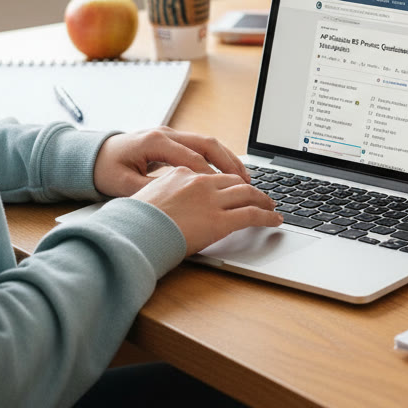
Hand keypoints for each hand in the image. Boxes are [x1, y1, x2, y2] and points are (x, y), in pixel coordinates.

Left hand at [91, 127, 249, 197]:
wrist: (93, 154)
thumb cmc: (106, 169)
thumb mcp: (122, 184)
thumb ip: (149, 190)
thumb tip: (173, 202)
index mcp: (154, 142)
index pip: (191, 158)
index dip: (210, 176)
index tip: (226, 193)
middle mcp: (166, 133)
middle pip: (206, 144)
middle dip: (229, 163)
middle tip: (246, 183)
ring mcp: (171, 134)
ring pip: (208, 142)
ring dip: (228, 159)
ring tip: (245, 178)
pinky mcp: (172, 140)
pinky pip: (201, 146)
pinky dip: (218, 158)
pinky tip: (228, 173)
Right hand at [133, 168, 281, 254]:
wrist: (133, 234)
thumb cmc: (133, 222)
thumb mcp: (146, 197)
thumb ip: (165, 195)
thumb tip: (171, 205)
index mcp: (181, 173)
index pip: (213, 174)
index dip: (229, 182)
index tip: (236, 187)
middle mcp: (199, 182)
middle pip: (234, 181)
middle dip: (250, 189)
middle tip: (260, 196)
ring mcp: (212, 200)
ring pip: (248, 195)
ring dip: (263, 201)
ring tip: (271, 207)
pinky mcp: (221, 221)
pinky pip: (252, 215)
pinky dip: (267, 216)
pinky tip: (274, 220)